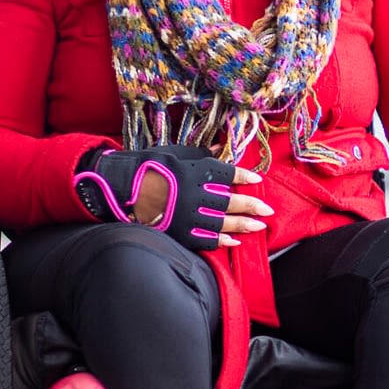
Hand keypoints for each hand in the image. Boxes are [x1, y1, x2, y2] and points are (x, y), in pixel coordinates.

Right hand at [73, 145, 271, 251]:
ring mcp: (187, 216)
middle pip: (230, 201)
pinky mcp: (179, 232)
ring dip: (242, 225)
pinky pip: (205, 239)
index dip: (244, 177)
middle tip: (268, 209)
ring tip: (259, 227)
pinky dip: (221, 240)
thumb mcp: (175, 154)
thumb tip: (219, 148)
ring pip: (222, 222)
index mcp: (194, 171)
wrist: (121, 189)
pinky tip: (234, 240)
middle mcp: (194, 194)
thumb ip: (199, 154)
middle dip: (251, 205)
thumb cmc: (148, 167)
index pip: (227, 174)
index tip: (258, 180)